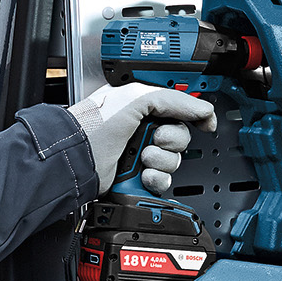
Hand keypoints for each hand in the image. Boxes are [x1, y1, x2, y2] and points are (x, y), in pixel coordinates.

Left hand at [68, 82, 217, 194]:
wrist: (77, 159)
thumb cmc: (95, 126)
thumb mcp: (136, 100)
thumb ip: (174, 100)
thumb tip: (203, 109)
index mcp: (142, 105)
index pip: (180, 109)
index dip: (194, 116)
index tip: (204, 124)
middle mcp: (142, 128)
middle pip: (180, 137)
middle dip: (171, 140)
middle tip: (155, 138)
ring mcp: (139, 153)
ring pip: (173, 161)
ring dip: (161, 161)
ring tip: (141, 157)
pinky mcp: (137, 176)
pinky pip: (163, 180)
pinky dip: (155, 179)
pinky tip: (142, 174)